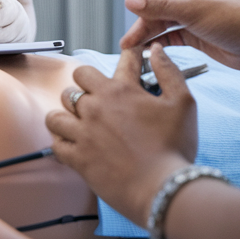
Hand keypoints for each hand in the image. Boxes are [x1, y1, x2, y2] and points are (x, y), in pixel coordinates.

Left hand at [46, 45, 195, 221]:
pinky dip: (61, 142)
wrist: (162, 189)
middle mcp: (97, 106)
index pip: (121, 59)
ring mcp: (84, 131)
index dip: (130, 56)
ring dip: (67, 114)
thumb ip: (169, 72)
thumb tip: (158, 50)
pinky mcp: (77, 157)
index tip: (132, 61)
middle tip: (100, 97)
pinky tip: (72, 144)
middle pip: (77, 80)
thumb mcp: (184, 104)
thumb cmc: (175, 147)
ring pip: (58, 112)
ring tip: (79, 122)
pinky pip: (55, 143)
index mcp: (123, 90)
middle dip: (88, 84)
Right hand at [118, 0, 239, 71]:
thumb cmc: (235, 17)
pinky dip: (159, 45)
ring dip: (146, 36)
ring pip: (160, 24)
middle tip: (128, 40)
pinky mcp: (195, 36)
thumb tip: (130, 0)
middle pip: (152, 5)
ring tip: (133, 50)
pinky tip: (150, 52)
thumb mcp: (193, 10)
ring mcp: (191, 17)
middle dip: (139, 21)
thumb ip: (160, 7)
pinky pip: (169, 38)